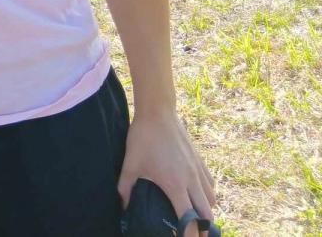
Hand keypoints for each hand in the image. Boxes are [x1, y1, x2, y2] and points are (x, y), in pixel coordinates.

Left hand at [119, 108, 215, 223]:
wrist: (158, 112)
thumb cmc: (143, 138)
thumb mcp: (130, 164)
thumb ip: (125, 188)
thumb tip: (123, 206)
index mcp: (175, 184)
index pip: (189, 218)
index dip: (189, 234)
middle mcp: (192, 180)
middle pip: (207, 214)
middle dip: (202, 229)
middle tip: (192, 234)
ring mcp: (198, 170)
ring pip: (212, 200)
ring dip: (206, 212)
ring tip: (195, 218)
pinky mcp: (200, 161)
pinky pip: (211, 185)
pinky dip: (208, 196)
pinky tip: (198, 196)